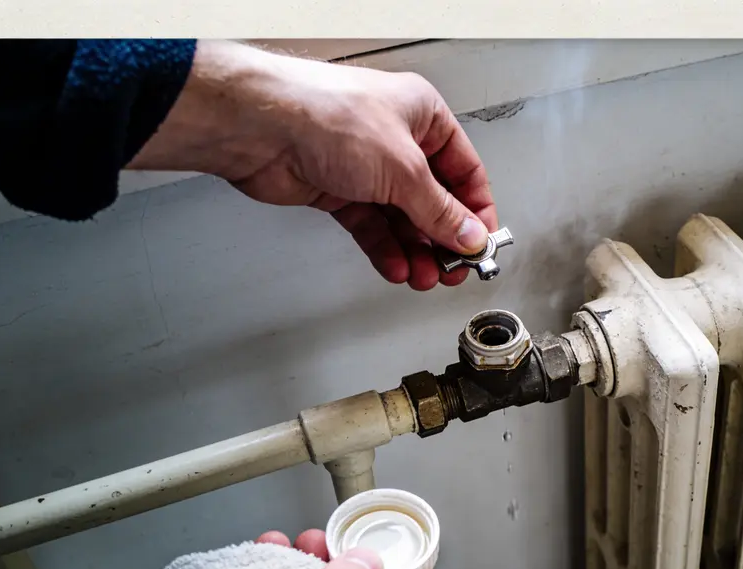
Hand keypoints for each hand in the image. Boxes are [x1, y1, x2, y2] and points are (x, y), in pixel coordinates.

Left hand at [129, 40, 498, 290]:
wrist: (262, 128)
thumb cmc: (327, 116)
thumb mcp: (404, 169)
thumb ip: (439, 211)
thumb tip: (468, 236)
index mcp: (423, 116)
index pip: (465, 171)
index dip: (476, 211)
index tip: (480, 244)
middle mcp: (396, 139)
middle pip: (434, 200)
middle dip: (443, 239)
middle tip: (452, 269)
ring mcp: (365, 167)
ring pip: (402, 219)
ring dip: (415, 251)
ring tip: (426, 277)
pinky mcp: (337, 190)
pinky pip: (371, 227)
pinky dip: (385, 250)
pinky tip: (397, 268)